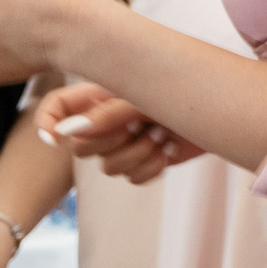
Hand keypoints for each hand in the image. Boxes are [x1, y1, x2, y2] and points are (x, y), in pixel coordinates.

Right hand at [36, 83, 202, 185]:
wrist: (220, 110)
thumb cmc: (182, 89)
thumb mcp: (142, 95)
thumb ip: (106, 113)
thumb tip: (69, 133)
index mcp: (100, 95)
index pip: (55, 107)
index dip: (47, 123)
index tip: (55, 140)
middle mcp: (107, 119)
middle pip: (81, 148)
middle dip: (112, 140)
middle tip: (139, 123)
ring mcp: (125, 142)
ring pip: (108, 168)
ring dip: (138, 153)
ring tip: (161, 134)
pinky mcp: (144, 161)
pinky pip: (132, 178)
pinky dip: (152, 167)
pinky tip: (168, 149)